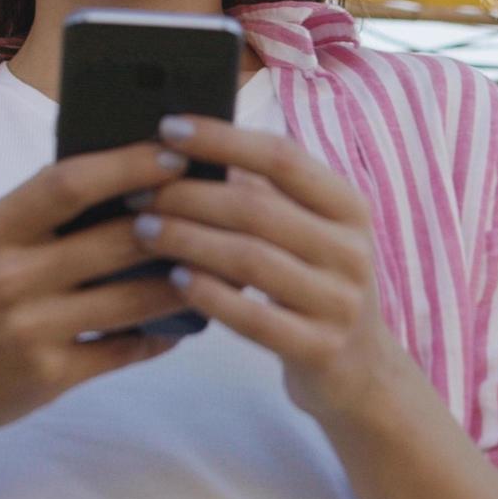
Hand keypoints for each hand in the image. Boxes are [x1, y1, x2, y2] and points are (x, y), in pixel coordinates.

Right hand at [0, 141, 193, 445]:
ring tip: (219, 263)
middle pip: (115, 240)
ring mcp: (30, 330)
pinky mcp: (49, 376)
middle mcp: (9, 277)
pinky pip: (124, 350)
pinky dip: (160, 335)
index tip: (176, 154)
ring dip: (183, 281)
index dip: (128, 166)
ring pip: (132, 300)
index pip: (69, 184)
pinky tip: (185, 322)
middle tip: (220, 208)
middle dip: (176, 222)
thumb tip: (123, 171)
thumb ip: (38, 211)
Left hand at [128, 115, 404, 423]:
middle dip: (189, 196)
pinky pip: (253, 318)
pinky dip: (208, 294)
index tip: (168, 128)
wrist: (360, 370)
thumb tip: (186, 149)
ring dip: (188, 241)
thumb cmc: (314, 285)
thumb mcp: (308, 233)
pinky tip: (173, 280)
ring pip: (251, 260)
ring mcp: (340, 302)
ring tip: (143, 231)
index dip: (222, 138)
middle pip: (257, 209)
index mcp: (349, 207)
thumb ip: (263, 194)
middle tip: (138, 192)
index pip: (282, 158)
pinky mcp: (320, 349)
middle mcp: (352, 250)